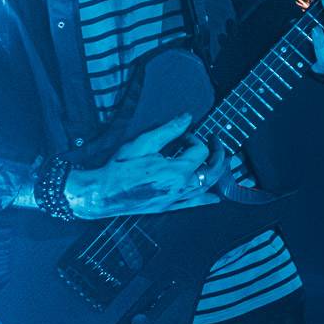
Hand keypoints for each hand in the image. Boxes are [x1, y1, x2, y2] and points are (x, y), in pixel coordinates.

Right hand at [63, 114, 226, 219]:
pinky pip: (194, 204)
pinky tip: (215, 198)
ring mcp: (175, 199)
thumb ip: (169, 130)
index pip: (199, 151)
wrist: (104, 192)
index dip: (195, 138)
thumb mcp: (144, 143)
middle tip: (216, 141)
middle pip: (212, 171)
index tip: (183, 134)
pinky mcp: (168, 206)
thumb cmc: (120, 167)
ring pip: (206, 187)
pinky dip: (207, 199)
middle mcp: (180, 187)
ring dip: (216, 173)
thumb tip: (187, 117)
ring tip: (220, 162)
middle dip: (218, 154)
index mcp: (176, 171)